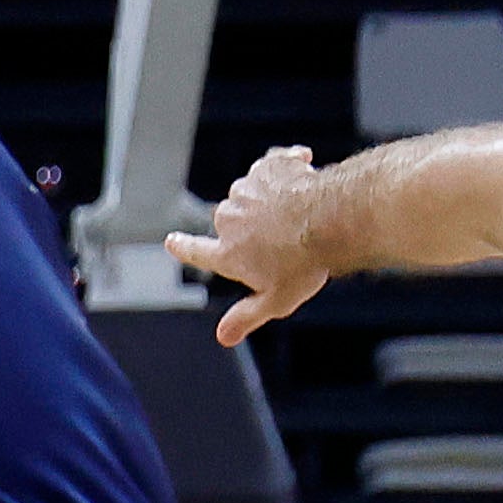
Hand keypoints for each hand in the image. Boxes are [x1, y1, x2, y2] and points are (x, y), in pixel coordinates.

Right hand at [172, 144, 341, 346]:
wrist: (330, 218)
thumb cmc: (305, 262)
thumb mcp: (276, 300)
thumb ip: (246, 316)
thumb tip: (223, 337)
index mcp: (227, 253)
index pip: (197, 252)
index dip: (183, 248)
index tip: (172, 241)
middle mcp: (229, 219)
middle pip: (229, 222)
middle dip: (249, 228)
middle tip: (281, 238)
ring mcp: (247, 190)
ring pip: (250, 194)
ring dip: (267, 200)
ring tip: (296, 211)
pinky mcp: (268, 167)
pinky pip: (272, 165)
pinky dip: (285, 168)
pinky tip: (302, 168)